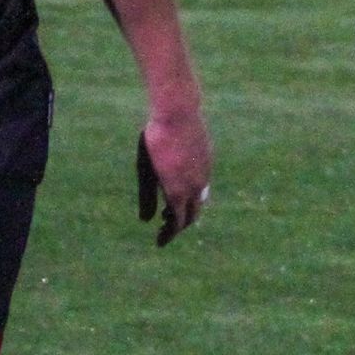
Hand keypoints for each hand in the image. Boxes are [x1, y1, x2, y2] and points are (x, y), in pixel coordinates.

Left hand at [137, 111, 211, 246]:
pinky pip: (203, 185)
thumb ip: (147, 196)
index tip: (159, 242)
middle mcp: (196, 187)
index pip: (178, 224)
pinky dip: (192, 193)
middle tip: (164, 227)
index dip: (169, 235)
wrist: (179, 112)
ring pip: (200, 201)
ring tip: (170, 209)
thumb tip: (145, 221)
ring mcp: (206, 173)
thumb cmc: (156, 140)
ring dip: (187, 209)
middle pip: (192, 216)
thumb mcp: (146, 170)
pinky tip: (180, 186)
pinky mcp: (209, 161)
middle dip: (179, 225)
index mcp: (178, 191)